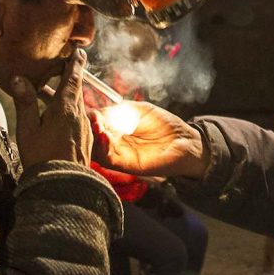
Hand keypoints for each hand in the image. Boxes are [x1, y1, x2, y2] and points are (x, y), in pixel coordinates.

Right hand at [7, 49, 92, 168]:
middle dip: (71, 77)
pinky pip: (78, 119)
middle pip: (76, 90)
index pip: (73, 78)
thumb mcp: (27, 129)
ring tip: (52, 92)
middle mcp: (80, 115)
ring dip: (67, 96)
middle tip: (64, 66)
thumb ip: (25, 102)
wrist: (63, 187)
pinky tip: (58, 117)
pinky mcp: (86, 141)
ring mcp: (85, 129)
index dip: (75, 63)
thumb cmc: (42, 157)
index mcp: (66, 108)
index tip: (78, 52)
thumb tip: (19, 78)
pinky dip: (70, 111)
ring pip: (77, 105)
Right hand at [92, 102, 207, 178]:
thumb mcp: (141, 110)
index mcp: (116, 128)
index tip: (91, 109)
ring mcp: (119, 154)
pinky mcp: (126, 165)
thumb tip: (101, 111)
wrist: (184, 141)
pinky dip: (103, 148)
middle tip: (91, 118)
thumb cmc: (164, 124)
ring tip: (97, 125)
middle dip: (88, 127)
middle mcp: (114, 141)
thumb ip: (121, 109)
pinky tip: (105, 136)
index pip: (95, 122)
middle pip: (91, 137)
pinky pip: (109, 159)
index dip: (91, 116)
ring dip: (94, 137)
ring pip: (96, 149)